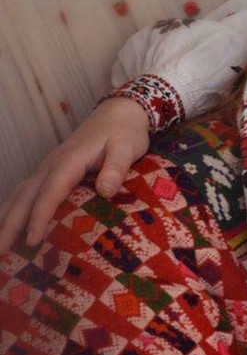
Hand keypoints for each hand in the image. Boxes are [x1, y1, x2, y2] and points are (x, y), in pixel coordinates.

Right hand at [0, 97, 150, 252]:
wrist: (120, 113)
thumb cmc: (125, 132)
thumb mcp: (127, 147)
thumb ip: (116, 168)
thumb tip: (106, 191)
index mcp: (69, 161)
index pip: (50, 192)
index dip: (39, 217)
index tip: (32, 240)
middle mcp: (51, 165)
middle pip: (25, 196)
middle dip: (9, 224)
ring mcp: (48, 167)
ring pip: (20, 194)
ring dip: (5, 218)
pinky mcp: (51, 171)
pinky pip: (26, 192)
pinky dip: (14, 209)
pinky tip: (10, 225)